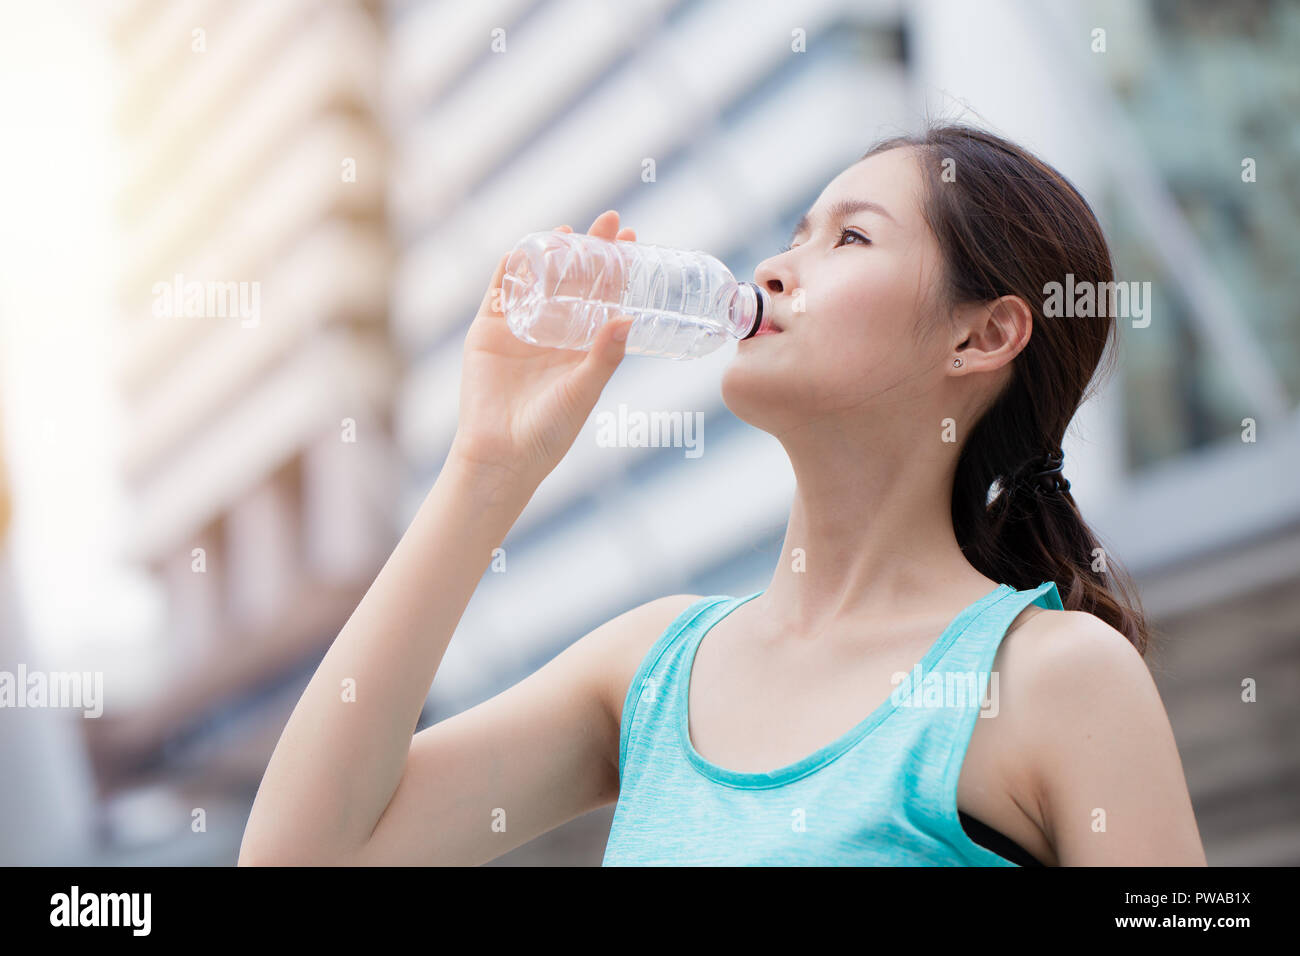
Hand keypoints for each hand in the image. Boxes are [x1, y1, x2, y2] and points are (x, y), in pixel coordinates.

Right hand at [449, 210, 636, 487]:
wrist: (501, 455)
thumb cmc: (548, 432)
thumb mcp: (583, 391)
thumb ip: (604, 357)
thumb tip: (628, 317)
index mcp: (580, 347)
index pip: (603, 296)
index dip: (617, 268)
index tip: (633, 241)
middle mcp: (552, 334)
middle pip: (574, 280)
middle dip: (591, 250)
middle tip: (611, 220)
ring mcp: (518, 330)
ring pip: (537, 280)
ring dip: (550, 253)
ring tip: (568, 228)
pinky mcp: (487, 333)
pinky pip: (498, 294)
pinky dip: (508, 270)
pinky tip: (521, 248)